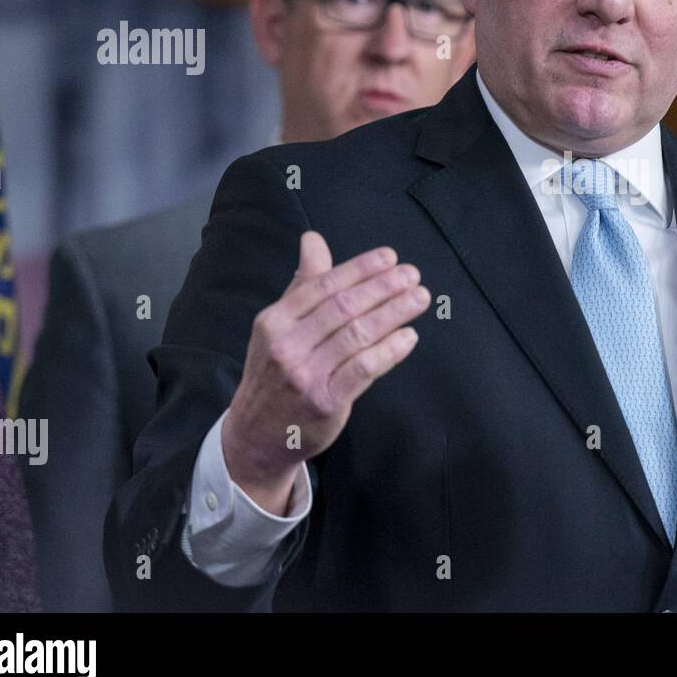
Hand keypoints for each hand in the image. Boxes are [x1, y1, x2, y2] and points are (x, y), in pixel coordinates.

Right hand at [222, 231, 430, 513]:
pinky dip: (390, 350)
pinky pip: (364, 368)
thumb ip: (303, 284)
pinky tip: (409, 337)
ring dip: (394, 312)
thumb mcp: (278, 328)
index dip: (360, 269)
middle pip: (344, 307)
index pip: (324, 285)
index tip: (390, 257)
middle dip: (383, 287)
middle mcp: (286, 345)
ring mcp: (305, 375)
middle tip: (413, 275)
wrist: (257, 436)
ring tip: (419, 298)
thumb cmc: (275, 373)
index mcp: (274, 321)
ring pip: (358, 334)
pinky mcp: (325, 401)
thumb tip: (313, 239)